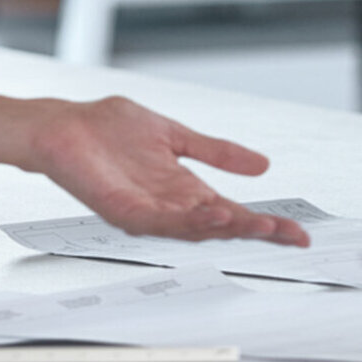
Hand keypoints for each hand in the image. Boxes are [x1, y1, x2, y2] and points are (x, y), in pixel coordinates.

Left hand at [0, 94, 309, 246]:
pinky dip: (186, 221)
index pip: (232, 212)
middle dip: (255, 231)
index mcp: (184, 189)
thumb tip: (260, 165)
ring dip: (224, 227)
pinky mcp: (123, 209)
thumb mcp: (176, 136)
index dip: (265, 223)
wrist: (64, 127)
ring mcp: (146, 211)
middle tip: (287, 235)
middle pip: (220, 226)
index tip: (297, 231)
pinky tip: (209, 214)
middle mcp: (169, 205)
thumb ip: (216, 151)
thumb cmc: (107, 130)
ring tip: (253, 224)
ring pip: (193, 228)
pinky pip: (159, 221)